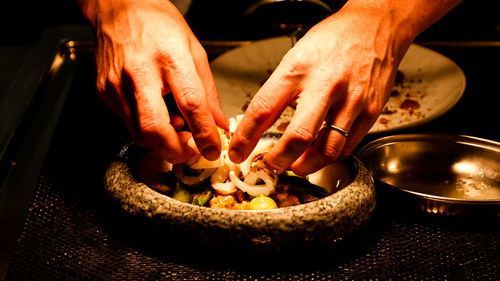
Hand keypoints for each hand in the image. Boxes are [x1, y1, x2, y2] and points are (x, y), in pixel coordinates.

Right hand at [80, 0, 227, 162]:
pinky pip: (127, 122)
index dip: (204, 134)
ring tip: (176, 128)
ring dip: (162, 141)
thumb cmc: (158, 24)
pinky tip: (156, 112)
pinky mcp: (104, 92)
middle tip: (190, 152)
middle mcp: (139, 73)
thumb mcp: (195, 51)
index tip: (213, 149)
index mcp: (169, 58)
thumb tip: (218, 123)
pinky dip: (146, 127)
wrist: (119, 8)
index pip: (191, 105)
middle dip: (175, 151)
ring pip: (138, 133)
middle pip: (155, 129)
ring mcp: (116, 85)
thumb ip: (208, 91)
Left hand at [229, 0, 459, 174]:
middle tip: (271, 165)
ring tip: (296, 164)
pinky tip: (321, 150)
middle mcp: (325, 85)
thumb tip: (262, 124)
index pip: (264, 109)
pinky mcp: (371, 110)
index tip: (237, 152)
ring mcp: (351, 100)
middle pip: (297, 137)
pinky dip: (331, 155)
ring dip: (307, 165)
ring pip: (327, 150)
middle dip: (279, 160)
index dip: (246, 137)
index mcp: (298, 70)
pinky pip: (348, 146)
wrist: (375, 26)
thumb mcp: (295, 57)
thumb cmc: (332, 41)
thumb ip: (280, 91)